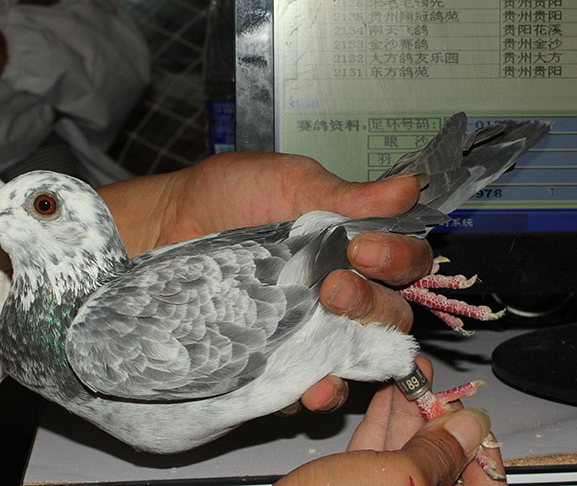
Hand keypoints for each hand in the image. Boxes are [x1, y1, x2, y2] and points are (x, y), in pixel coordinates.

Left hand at [97, 151, 432, 411]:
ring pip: (357, 357)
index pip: (406, 262)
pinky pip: (308, 386)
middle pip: (391, 315)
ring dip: (354, 360)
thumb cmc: (230, 195)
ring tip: (328, 354)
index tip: (362, 248)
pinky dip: (314, 393)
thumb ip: (349, 195)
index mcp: (354, 246)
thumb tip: (409, 188)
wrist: (167, 224)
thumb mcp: (291, 183)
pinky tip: (308, 389)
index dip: (398, 259)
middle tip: (333, 288)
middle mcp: (341, 291)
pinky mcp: (278, 360)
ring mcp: (311, 329)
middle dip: (373, 306)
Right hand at [276, 357, 504, 485]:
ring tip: (411, 375)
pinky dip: (385, 423)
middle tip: (434, 382)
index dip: (477, 444)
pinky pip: (381, 454)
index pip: (482, 480)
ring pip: (410, 454)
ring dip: (412, 412)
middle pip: (445, 462)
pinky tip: (387, 395)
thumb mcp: (398, 478)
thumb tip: (470, 426)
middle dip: (440, 418)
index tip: (467, 415)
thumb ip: (438, 452)